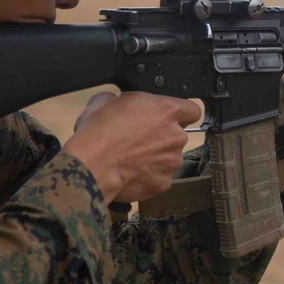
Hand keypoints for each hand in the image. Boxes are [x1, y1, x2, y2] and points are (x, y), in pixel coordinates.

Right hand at [63, 91, 201, 203]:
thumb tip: (117, 102)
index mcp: (167, 110)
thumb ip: (122, 100)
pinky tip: (130, 173)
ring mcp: (171, 161)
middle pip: (177, 136)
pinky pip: (159, 178)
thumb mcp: (105, 101)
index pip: (192, 110)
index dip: (180, 114)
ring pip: (169, 158)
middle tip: (138, 140)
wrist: (91, 165)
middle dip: (162, 138)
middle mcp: (176, 136)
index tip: (169, 119)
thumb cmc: (97, 132)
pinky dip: (148, 177)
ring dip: (155, 158)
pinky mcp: (163, 183)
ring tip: (131, 159)